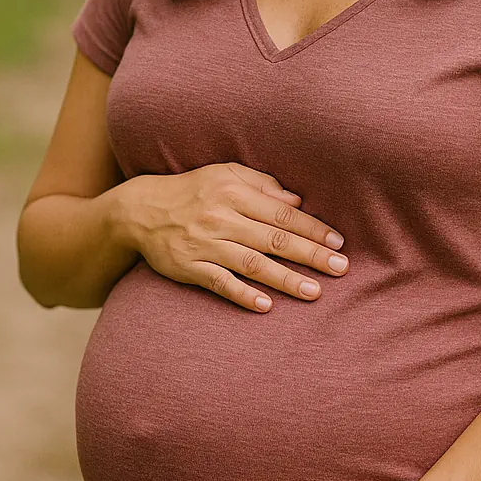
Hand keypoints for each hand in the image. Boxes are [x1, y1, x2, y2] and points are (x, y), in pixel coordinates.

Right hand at [115, 162, 347, 312]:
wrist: (141, 209)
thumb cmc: (193, 189)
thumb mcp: (226, 174)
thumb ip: (262, 184)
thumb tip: (297, 200)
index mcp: (235, 192)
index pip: (283, 213)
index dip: (312, 228)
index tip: (338, 243)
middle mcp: (222, 217)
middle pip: (273, 238)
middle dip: (309, 254)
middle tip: (340, 268)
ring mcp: (204, 243)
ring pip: (251, 263)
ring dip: (285, 279)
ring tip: (314, 292)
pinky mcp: (188, 266)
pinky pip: (219, 282)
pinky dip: (242, 294)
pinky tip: (265, 306)